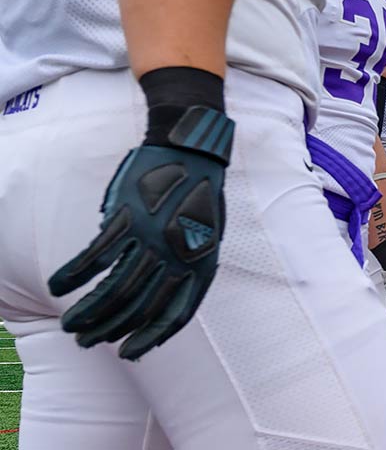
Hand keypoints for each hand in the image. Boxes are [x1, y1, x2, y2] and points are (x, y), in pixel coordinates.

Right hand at [48, 106, 234, 360]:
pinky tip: (57, 287)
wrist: (191, 152)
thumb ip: (184, 269)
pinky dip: (73, 275)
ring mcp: (151, 239)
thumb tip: (149, 298)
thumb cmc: (198, 197)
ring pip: (114, 289)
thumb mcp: (206, 237)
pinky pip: (94, 257)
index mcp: (202, 264)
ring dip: (87, 312)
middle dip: (109, 330)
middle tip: (85, 340)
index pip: (176, 314)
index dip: (150, 338)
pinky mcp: (126, 219)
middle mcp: (177, 257)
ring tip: (69, 325)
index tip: (127, 354)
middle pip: (138, 307)